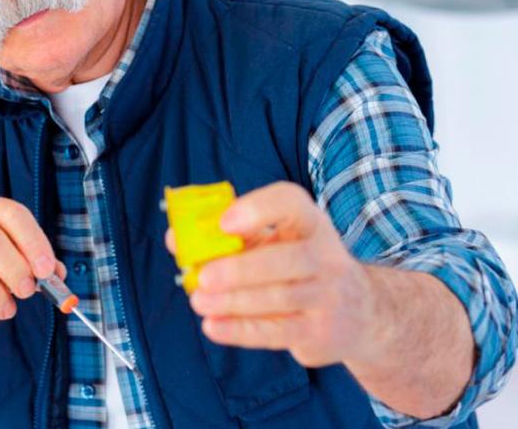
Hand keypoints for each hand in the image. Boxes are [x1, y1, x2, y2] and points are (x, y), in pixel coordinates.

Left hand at [165, 181, 377, 367]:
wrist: (359, 312)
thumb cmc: (299, 266)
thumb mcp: (272, 243)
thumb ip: (227, 239)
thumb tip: (176, 240)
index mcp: (309, 222)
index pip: (291, 203)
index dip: (258, 210)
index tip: (224, 222)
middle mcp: (326, 255)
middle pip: (286, 260)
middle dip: (241, 268)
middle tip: (203, 275)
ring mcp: (327, 296)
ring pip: (279, 298)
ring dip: (233, 301)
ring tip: (199, 300)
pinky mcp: (320, 332)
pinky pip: (278, 331)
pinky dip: (242, 331)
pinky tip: (213, 326)